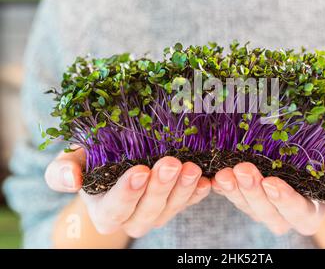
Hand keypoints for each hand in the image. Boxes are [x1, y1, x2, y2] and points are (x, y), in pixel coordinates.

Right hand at [45, 148, 210, 237]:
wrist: (113, 162)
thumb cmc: (91, 161)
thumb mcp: (73, 160)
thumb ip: (63, 170)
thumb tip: (71, 179)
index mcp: (105, 212)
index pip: (115, 209)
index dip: (128, 193)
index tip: (140, 171)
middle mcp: (132, 218)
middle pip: (148, 211)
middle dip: (161, 188)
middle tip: (171, 163)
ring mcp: (156, 212)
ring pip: (171, 209)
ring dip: (183, 189)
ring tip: (191, 167)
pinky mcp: (175, 203)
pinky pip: (189, 202)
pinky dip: (198, 192)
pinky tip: (206, 178)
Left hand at [211, 162, 324, 235]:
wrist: (312, 162)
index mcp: (309, 212)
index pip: (297, 211)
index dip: (285, 200)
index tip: (273, 182)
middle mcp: (282, 213)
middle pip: (266, 210)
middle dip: (254, 192)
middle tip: (244, 170)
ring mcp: (261, 205)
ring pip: (245, 204)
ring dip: (234, 189)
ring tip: (226, 171)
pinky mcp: (245, 193)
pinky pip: (231, 194)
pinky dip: (222, 185)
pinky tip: (215, 172)